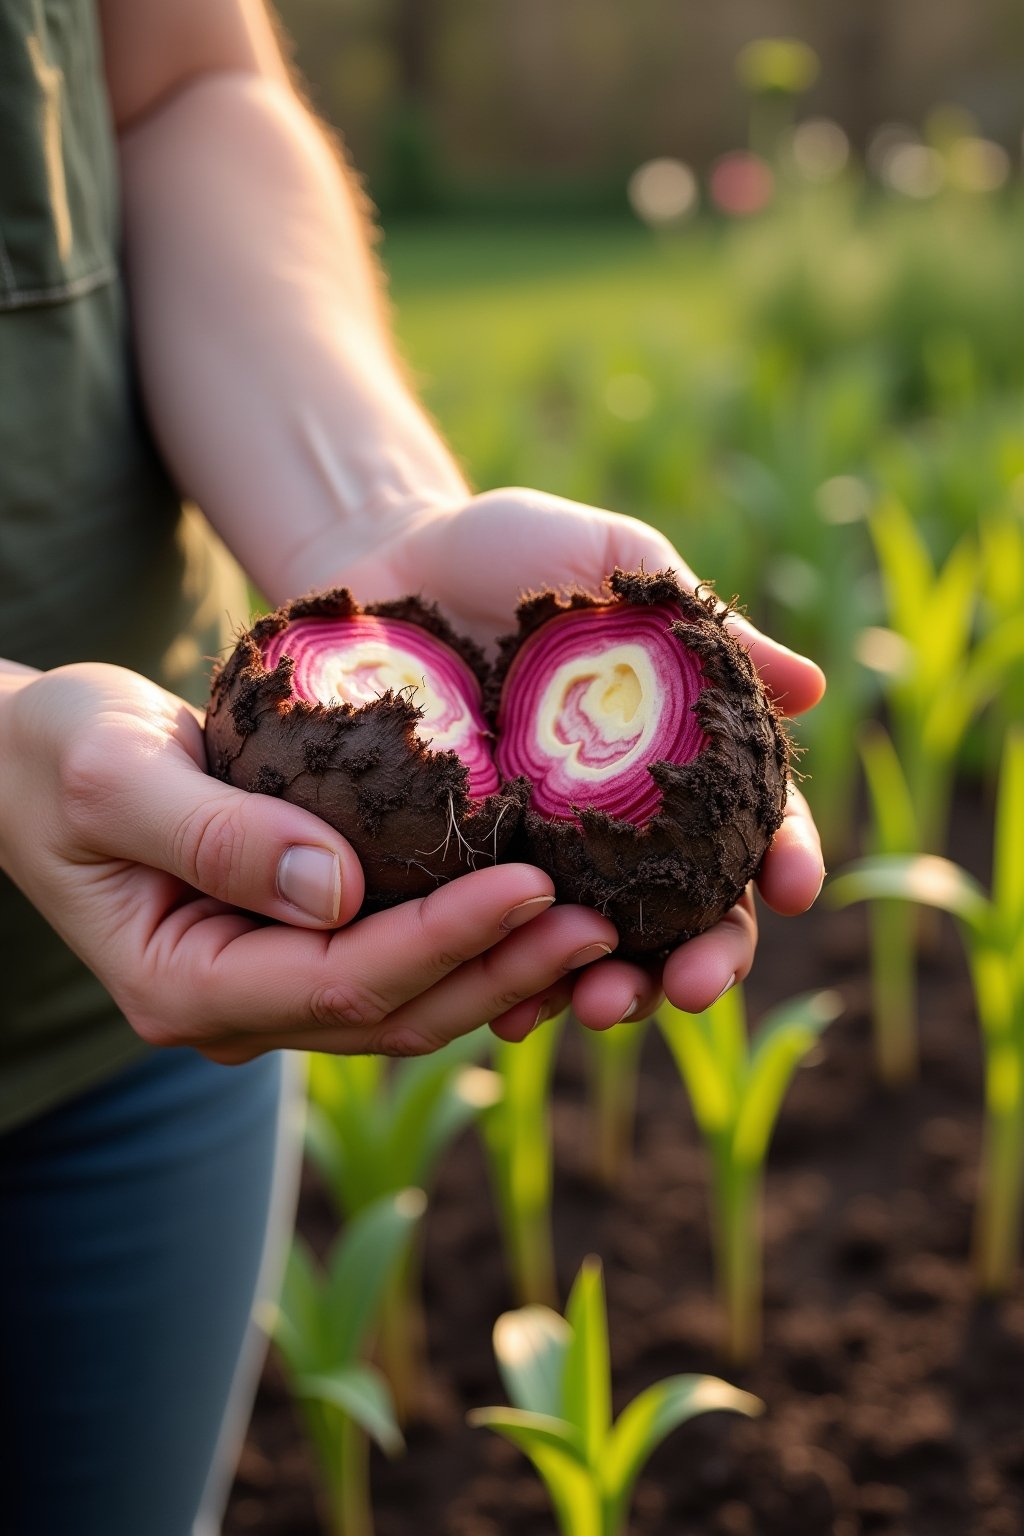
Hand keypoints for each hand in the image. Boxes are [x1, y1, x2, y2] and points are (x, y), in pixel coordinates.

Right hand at [0, 663, 616, 1063]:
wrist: (27, 763)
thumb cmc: (56, 754)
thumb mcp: (115, 777)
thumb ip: (214, 834)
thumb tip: (335, 889)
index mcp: (186, 986)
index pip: (342, 979)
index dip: (445, 939)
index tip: (532, 884)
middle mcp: (237, 1009)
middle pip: (394, 1012)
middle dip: (502, 972)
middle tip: (606, 924)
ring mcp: (269, 986)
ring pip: (409, 1002)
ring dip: (504, 971)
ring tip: (602, 926)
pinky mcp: (296, 948)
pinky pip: (399, 964)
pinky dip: (472, 945)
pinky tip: (540, 909)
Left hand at [335, 487, 825, 1033]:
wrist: (379, 562)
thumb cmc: (506, 551)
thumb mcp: (611, 562)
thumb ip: (704, 621)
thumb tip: (815, 687)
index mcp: (676, 751)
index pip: (752, 819)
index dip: (783, 856)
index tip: (791, 888)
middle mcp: (622, 817)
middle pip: (690, 910)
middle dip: (707, 958)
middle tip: (698, 987)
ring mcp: (544, 850)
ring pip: (602, 945)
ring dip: (618, 988)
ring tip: (602, 1007)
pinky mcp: (467, 867)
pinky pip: (497, 942)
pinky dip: (514, 984)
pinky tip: (513, 1011)